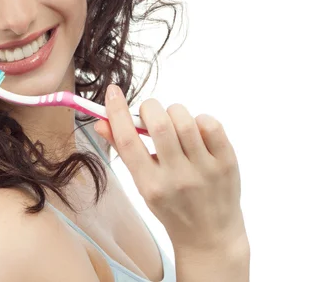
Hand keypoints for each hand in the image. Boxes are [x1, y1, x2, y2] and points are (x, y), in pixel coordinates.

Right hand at [94, 84, 247, 252]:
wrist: (210, 237)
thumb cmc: (171, 207)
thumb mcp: (142, 185)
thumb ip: (123, 150)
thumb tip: (101, 121)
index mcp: (151, 185)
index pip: (128, 140)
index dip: (116, 111)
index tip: (113, 91)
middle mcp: (178, 178)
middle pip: (159, 124)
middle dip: (149, 108)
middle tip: (149, 114)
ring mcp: (205, 170)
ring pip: (184, 119)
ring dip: (174, 112)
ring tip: (174, 124)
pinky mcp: (227, 162)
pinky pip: (211, 124)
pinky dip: (199, 119)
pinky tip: (196, 131)